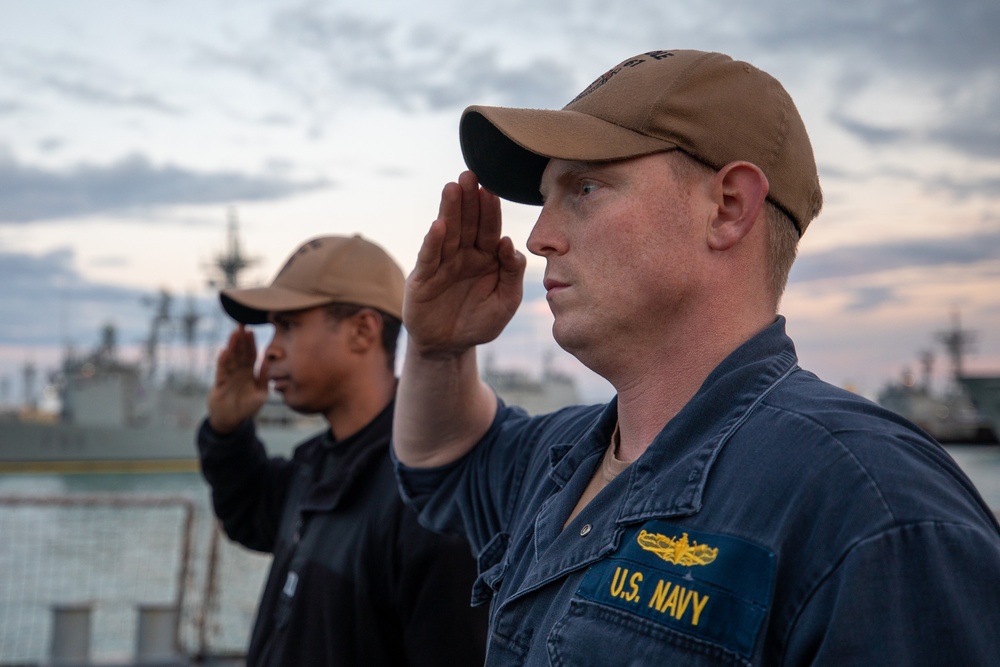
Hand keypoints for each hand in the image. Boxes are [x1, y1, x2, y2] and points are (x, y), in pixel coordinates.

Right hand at [207, 325, 269, 433]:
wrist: (231, 420)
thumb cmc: (247, 407)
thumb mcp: (261, 394)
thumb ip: (263, 378)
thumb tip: (267, 361)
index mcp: (248, 373)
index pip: (250, 355)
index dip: (251, 343)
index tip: (251, 330)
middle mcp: (238, 372)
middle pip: (239, 353)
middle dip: (240, 339)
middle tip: (241, 324)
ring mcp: (228, 377)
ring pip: (231, 359)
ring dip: (232, 346)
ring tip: (234, 334)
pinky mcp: (220, 385)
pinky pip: (222, 371)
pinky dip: (223, 362)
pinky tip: (224, 351)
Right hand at [405, 171, 526, 355]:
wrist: (450, 346)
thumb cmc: (480, 321)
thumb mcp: (506, 301)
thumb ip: (512, 274)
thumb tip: (510, 244)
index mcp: (487, 256)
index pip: (490, 229)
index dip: (491, 210)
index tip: (492, 190)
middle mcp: (463, 254)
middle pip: (467, 223)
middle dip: (469, 199)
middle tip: (470, 174)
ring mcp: (442, 264)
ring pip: (447, 233)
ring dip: (450, 210)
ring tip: (452, 188)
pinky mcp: (423, 278)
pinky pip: (430, 258)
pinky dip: (434, 242)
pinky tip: (438, 226)